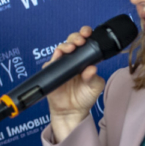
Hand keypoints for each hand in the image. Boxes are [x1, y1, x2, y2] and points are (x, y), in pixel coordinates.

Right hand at [46, 26, 106, 141]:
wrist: (72, 112)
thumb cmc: (84, 98)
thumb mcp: (95, 87)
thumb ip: (94, 77)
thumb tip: (91, 68)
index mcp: (84, 60)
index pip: (85, 43)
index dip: (85, 35)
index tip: (88, 33)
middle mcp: (72, 60)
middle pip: (71, 42)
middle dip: (75, 37)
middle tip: (79, 40)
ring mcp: (61, 65)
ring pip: (60, 49)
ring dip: (64, 46)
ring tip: (70, 48)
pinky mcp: (51, 72)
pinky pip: (49, 63)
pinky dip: (53, 60)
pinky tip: (58, 58)